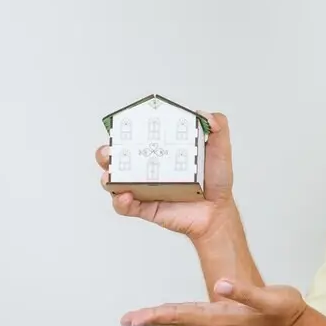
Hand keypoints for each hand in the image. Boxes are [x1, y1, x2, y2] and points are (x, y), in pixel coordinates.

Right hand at [98, 111, 235, 241]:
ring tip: (109, 175)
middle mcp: (148, 168)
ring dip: (107, 177)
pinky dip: (120, 202)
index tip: (122, 125)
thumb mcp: (220, 149)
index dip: (125, 130)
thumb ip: (218, 127)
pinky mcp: (145, 207)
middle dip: (106, 152)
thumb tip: (204, 113)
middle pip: (117, 158)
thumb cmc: (216, 181)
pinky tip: (125, 196)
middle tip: (109, 150)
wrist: (218, 211)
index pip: (137, 136)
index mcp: (161, 150)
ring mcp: (144, 189)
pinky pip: (125, 206)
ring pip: (114, 182)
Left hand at [120, 277, 309, 325]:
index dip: (159, 315)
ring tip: (137, 318)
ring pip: (182, 321)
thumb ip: (244, 292)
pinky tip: (166, 313)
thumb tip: (219, 284)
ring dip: (159, 319)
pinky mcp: (222, 318)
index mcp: (223, 317)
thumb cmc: (284, 310)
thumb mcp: (268, 298)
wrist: (295, 325)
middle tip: (126, 320)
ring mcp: (218, 323)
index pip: (184, 316)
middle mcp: (216, 323)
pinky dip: (174, 315)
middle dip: (151, 320)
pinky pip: (191, 318)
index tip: (137, 318)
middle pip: (177, 321)